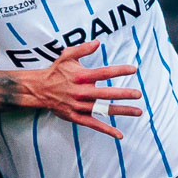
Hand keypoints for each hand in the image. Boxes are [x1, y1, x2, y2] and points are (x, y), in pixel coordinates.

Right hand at [25, 42, 143, 138]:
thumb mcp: (67, 56)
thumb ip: (83, 49)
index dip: (120, 71)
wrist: (39, 90)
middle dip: (124, 94)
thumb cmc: (56, 71)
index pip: (104, 73)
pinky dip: (107, 130)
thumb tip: (98, 42)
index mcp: (81, 76)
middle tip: (138, 94)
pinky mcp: (76, 117)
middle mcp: (81, 92)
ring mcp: (79, 106)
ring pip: (103, 110)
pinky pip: (94, 125)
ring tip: (138, 111)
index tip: (134, 69)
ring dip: (121, 111)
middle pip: (106, 93)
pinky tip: (120, 135)